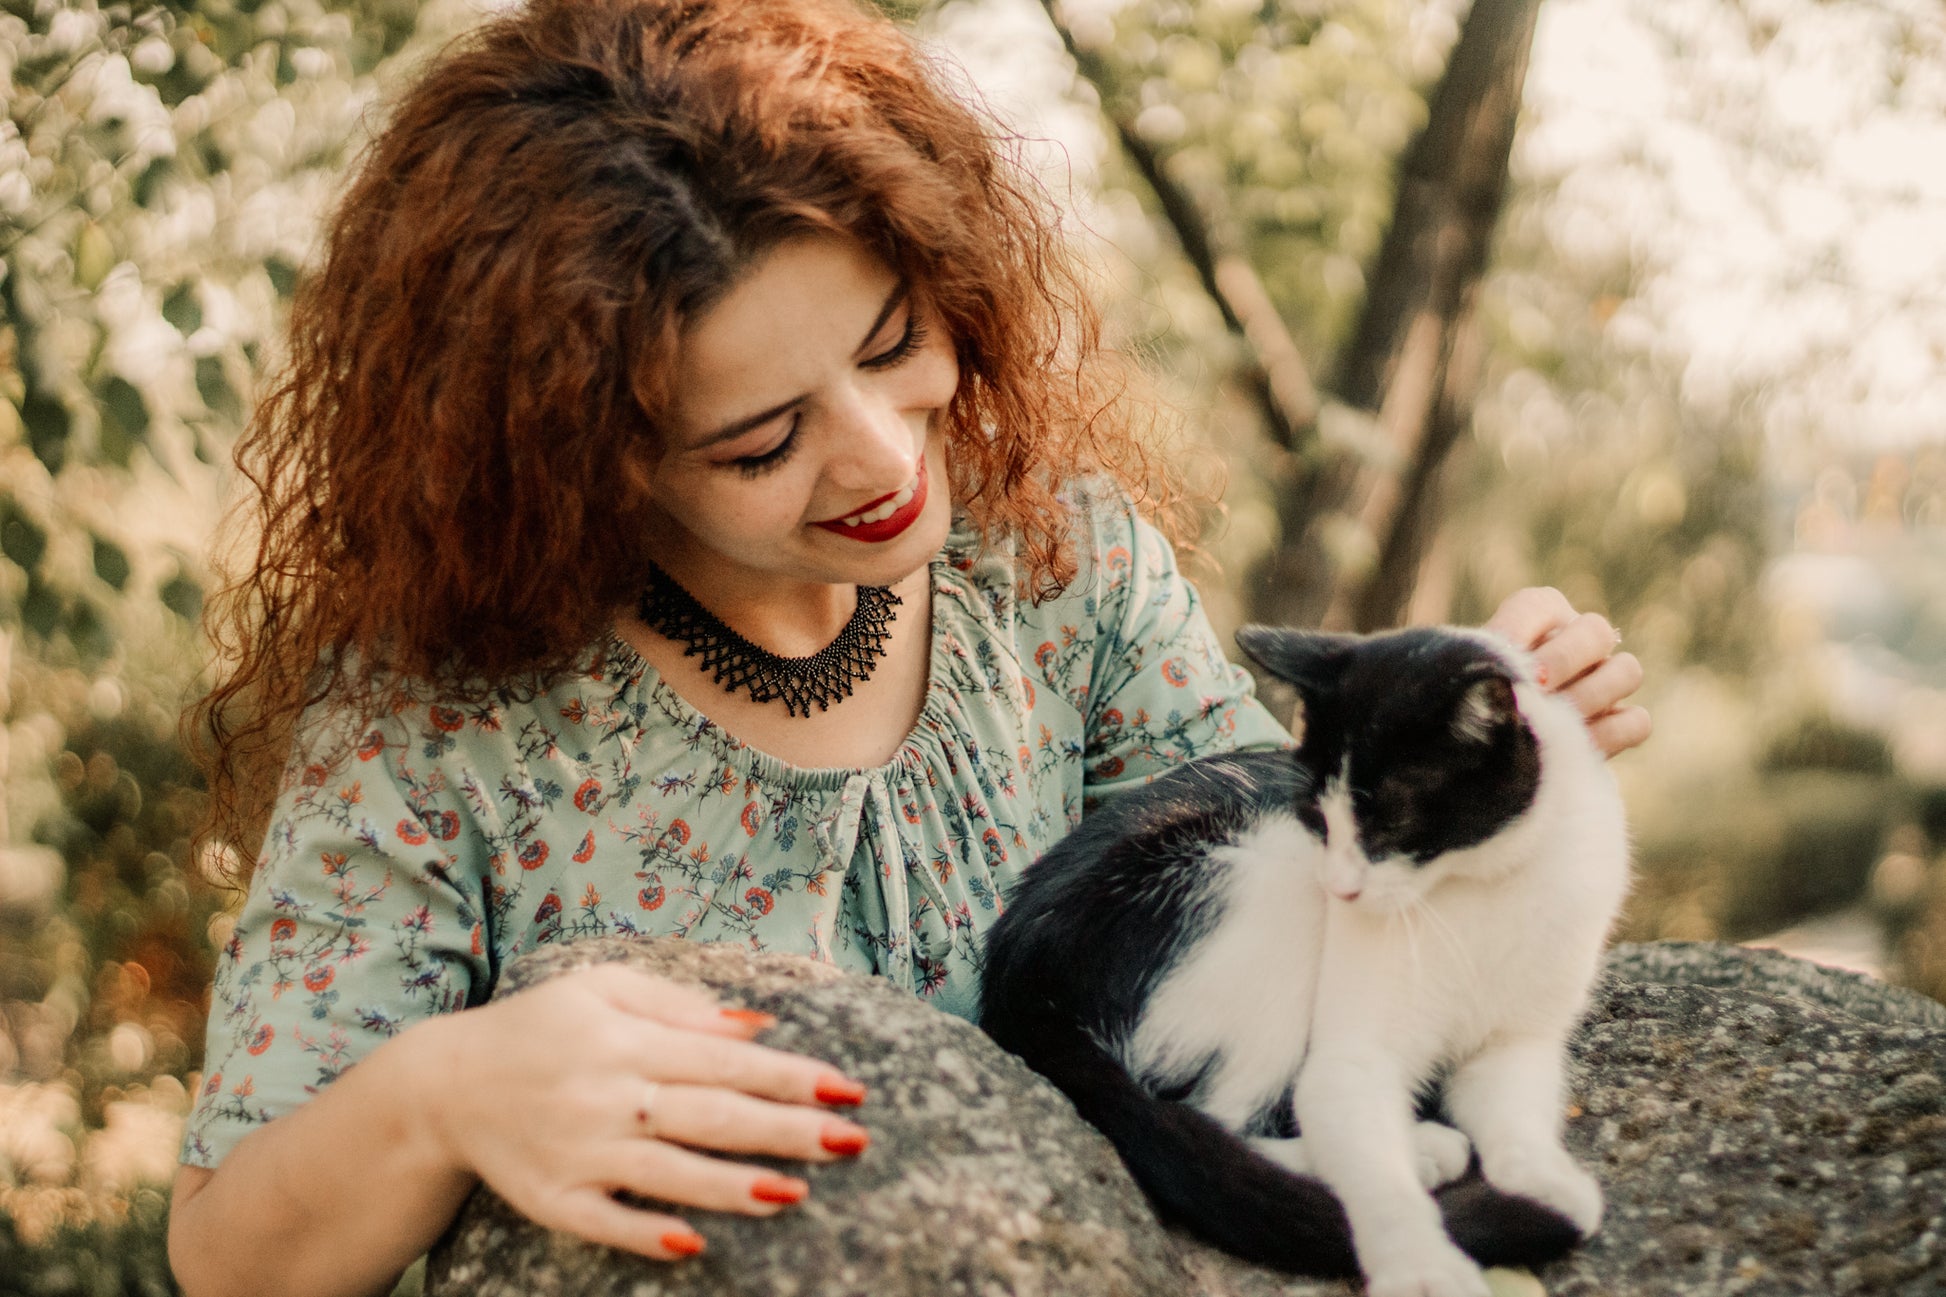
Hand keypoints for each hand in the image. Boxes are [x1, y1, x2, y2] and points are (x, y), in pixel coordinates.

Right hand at [416, 964, 868, 1260]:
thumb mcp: (603, 987)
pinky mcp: (552, 1200)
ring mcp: (579, 1152)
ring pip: (668, 1173)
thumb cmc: (540, 1028)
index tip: (847, 1088)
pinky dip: (646, 1234)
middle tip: (851, 1142)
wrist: (444, 1086)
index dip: (789, 1076)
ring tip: (795, 1195)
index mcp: (627, 1038)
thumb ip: (681, 1004)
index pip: (725, 1060)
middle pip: (710, 1116)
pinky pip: (605, 1223)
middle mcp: (608, 1095)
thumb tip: (758, 1026)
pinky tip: (694, 1245)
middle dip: (784, 1130)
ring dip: (733, 1186)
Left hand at [1484, 587, 1649, 757]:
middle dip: (1564, 661)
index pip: (1538, 607)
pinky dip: (1609, 734)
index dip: (1519, 631)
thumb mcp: (1468, 674)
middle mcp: (1577, 641)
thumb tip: (1515, 679)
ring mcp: (1603, 682)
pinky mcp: (1616, 724)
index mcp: (1538, 615)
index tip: (1500, 662)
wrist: (1473, 749)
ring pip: (1628, 671)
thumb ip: (1488, 662)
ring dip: (1591, 697)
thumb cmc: (1468, 699)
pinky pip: (1637, 722)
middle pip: (1598, 631)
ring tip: (1553, 721)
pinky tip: (1571, 746)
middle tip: (1535, 689)